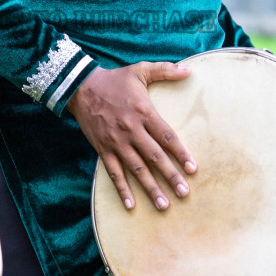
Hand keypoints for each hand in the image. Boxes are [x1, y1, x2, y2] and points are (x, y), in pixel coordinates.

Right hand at [68, 62, 195, 210]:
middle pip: (154, 157)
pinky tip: (131, 205)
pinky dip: (122, 190)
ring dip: (150, 188)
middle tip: (184, 193)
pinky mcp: (103, 150)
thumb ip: (166, 70)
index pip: (166, 136)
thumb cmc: (115, 80)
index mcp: (144, 112)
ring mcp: (116, 142)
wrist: (81, 87)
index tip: (193, 168)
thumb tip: (189, 70)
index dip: (181, 153)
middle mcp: (131, 130)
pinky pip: (114, 173)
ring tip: (164, 205)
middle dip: (170, 176)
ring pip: (136, 169)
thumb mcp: (140, 70)